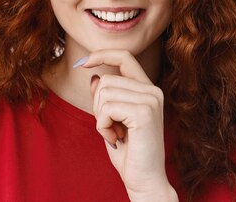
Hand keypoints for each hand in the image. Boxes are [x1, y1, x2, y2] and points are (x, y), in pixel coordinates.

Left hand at [76, 49, 175, 199]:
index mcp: (147, 89)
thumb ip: (105, 97)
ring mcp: (151, 99)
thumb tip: (95, 77)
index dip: (101, 55)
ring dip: (100, 117)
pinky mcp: (145, 112)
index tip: (82, 63)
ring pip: (104, 92)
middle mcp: (153, 91)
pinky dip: (102, 125)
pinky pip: (107, 108)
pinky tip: (115, 138)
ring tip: (114, 134)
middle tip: (111, 127)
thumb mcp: (111, 119)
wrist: (144, 180)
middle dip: (98, 105)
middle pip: (106, 80)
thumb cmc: (128, 152)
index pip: (125, 56)